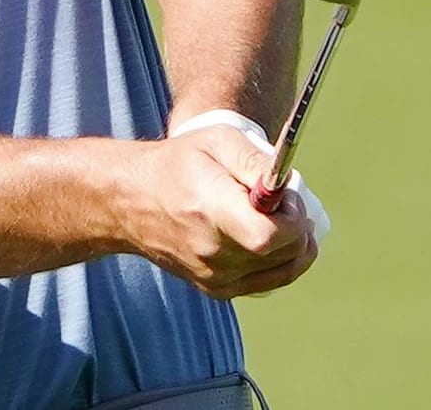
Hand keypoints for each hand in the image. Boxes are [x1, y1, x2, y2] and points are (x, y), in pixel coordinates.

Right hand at [120, 125, 318, 298]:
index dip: (293, 218)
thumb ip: (255, 159)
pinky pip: (267, 281)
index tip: (288, 196)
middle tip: (284, 202)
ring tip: (276, 217)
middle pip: (283, 254)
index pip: (269, 236)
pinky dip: (278, 260)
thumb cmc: (177, 165)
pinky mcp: (216, 289)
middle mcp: (211, 253)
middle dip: (298, 227)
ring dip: (293, 244)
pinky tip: (266, 236)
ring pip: (282, 270)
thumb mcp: (216, 141)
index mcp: (210, 213)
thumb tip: (287, 183)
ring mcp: (214, 277)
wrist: (132, 202)